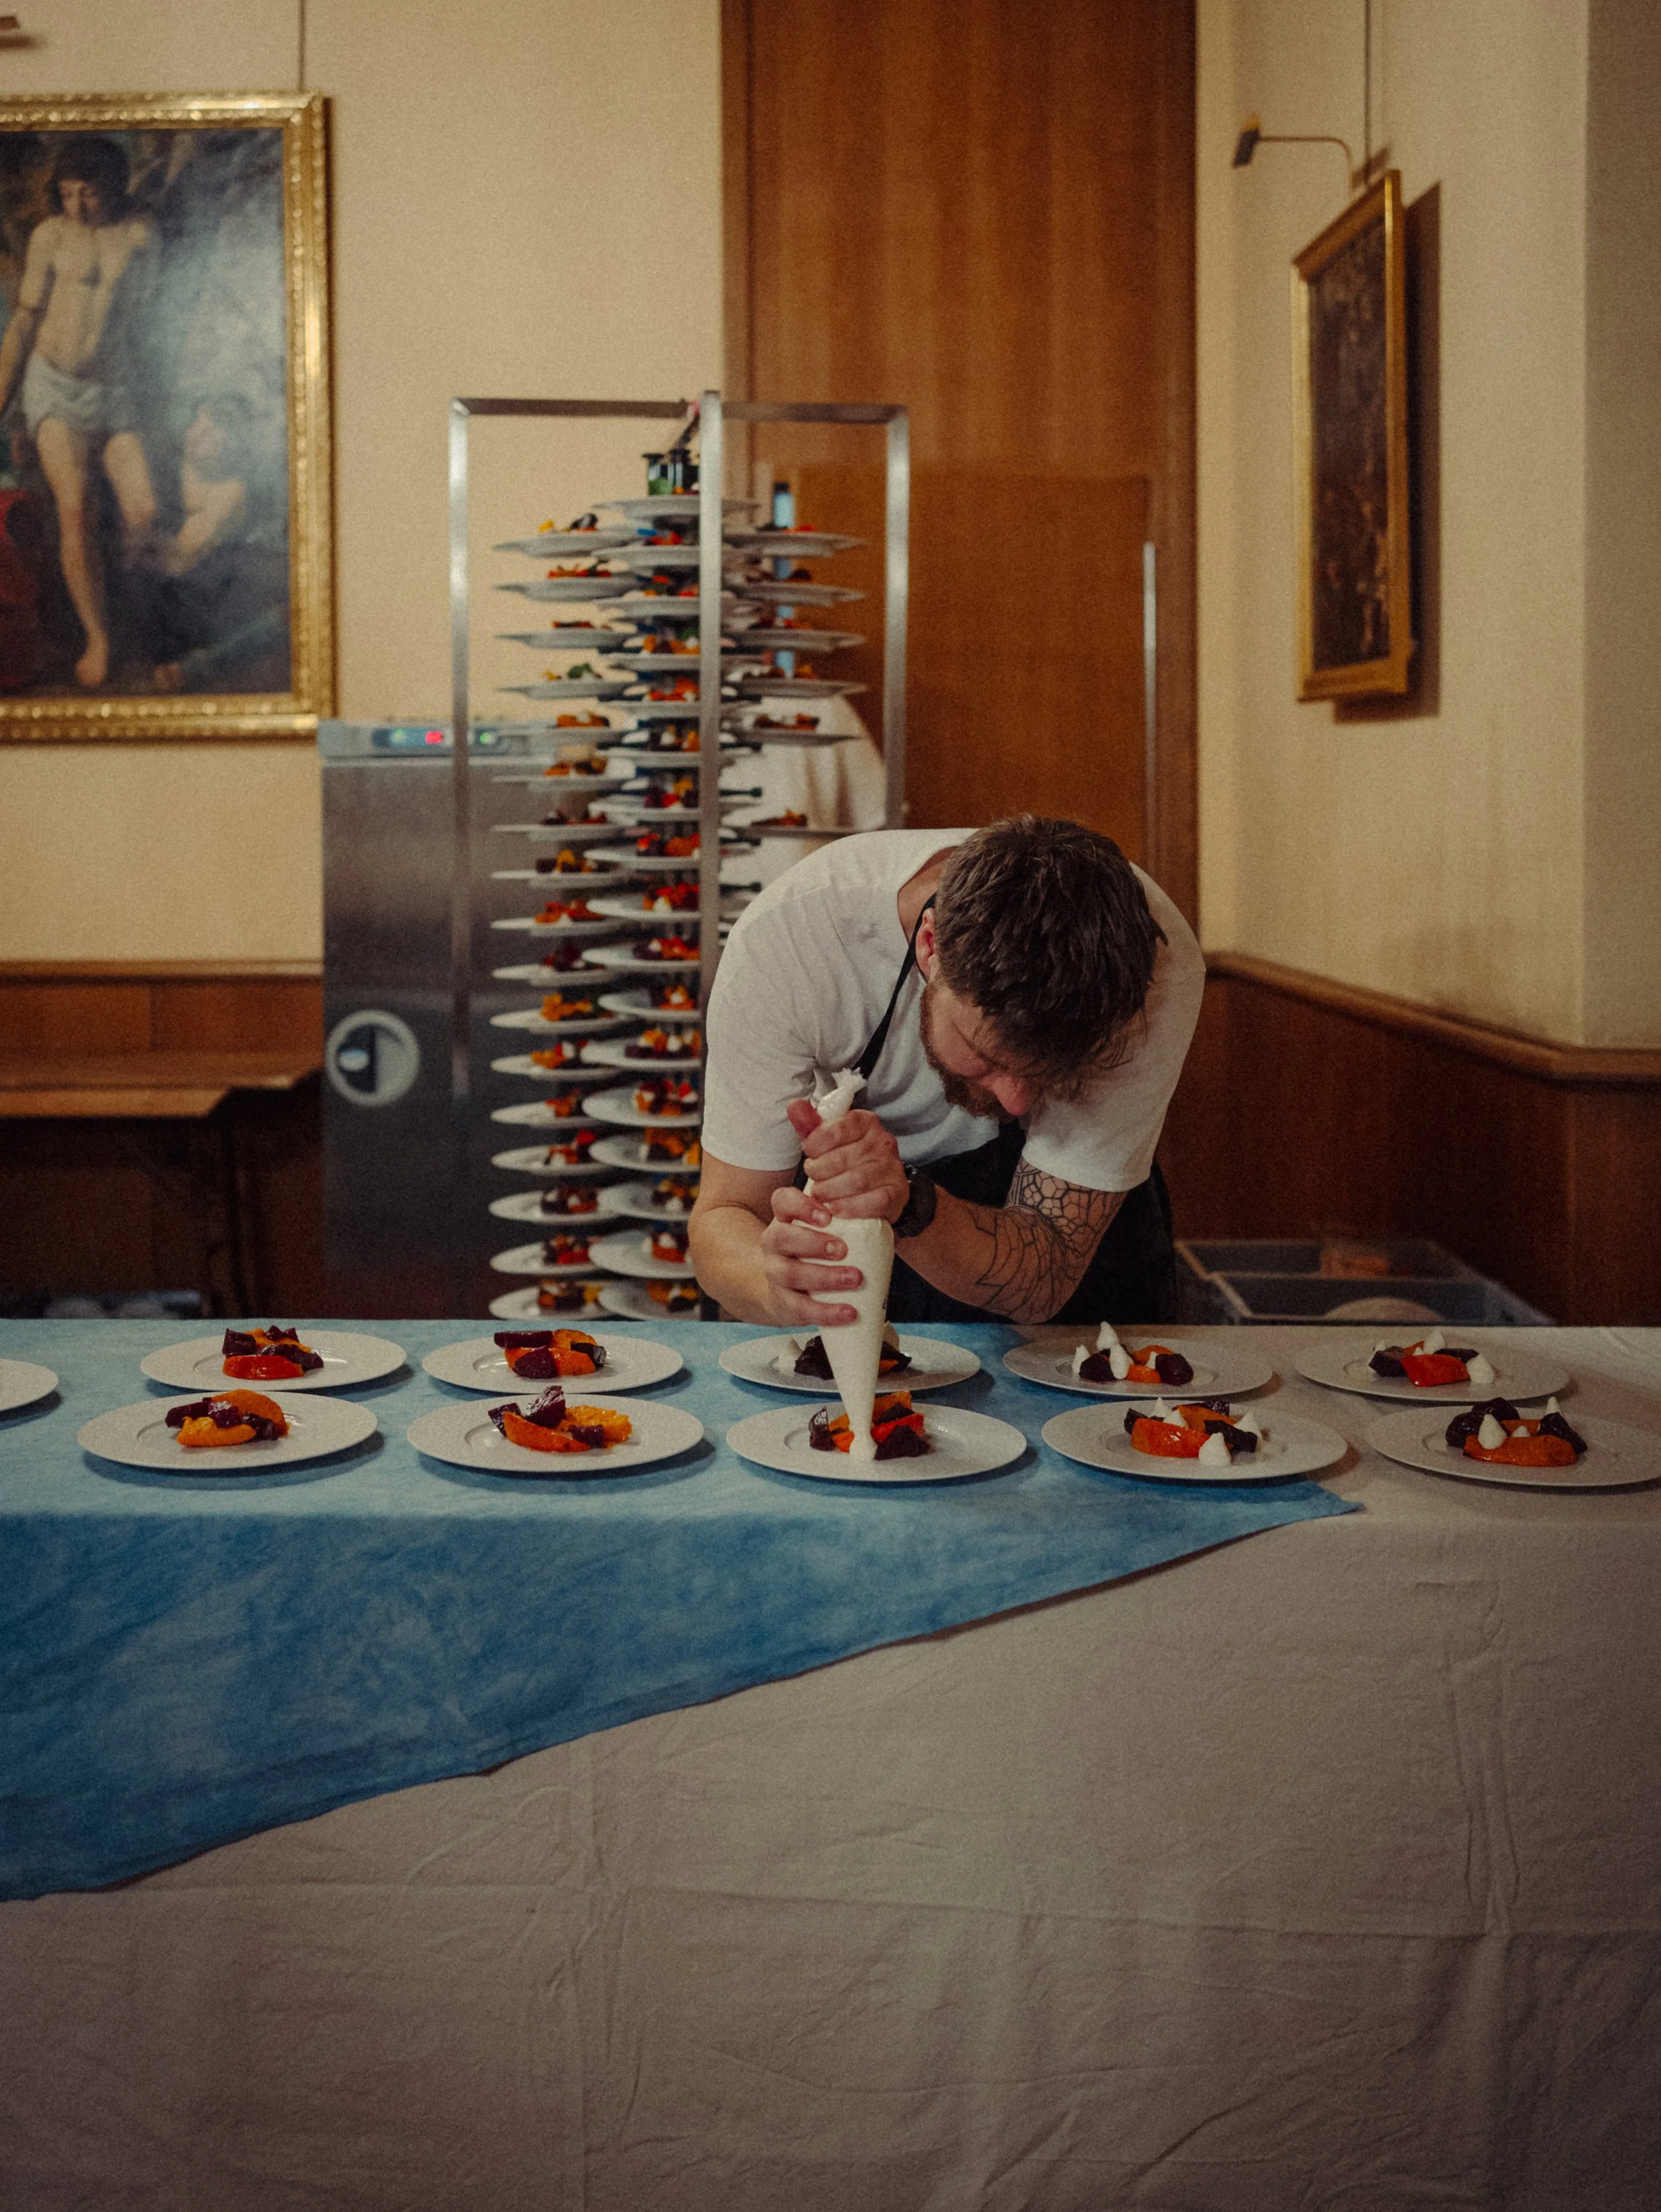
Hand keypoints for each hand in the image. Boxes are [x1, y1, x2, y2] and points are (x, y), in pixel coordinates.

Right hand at [758, 1182, 862, 1326]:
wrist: (785, 1290)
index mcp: (785, 1219)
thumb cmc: (812, 1254)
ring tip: (854, 1278)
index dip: (801, 1206)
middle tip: (843, 1249)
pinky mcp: (781, 1302)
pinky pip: (800, 1308)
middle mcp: (773, 1243)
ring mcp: (774, 1273)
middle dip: (813, 1243)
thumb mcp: (820, 1232)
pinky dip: (826, 1312)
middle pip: (781, 1237)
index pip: (783, 1201)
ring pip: (790, 1274)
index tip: (828, 1216)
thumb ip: (845, 1224)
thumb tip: (889, 1227)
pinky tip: (848, 1312)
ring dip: (825, 1276)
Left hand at [788, 1097, 908, 1222]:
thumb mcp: (825, 1141)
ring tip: (820, 1194)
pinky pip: (875, 1201)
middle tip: (812, 1178)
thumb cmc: (844, 1161)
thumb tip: (794, 1105)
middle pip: (843, 1158)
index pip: (837, 1128)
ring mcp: (893, 1168)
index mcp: (866, 1122)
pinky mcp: (898, 1193)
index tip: (808, 1152)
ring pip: (857, 1180)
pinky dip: (851, 1207)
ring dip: (831, 1190)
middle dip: (819, 1171)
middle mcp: (883, 1142)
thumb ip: (809, 1125)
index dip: (816, 1143)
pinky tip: (836, 1208)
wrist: (870, 1190)